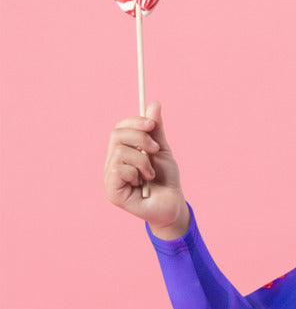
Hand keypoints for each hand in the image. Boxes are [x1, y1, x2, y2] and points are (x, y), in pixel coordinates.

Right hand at [104, 101, 188, 237]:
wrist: (173, 204)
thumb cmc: (167, 180)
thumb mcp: (163, 151)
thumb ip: (156, 130)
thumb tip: (154, 103)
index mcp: (122, 151)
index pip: (119, 128)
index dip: (134, 122)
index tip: (151, 124)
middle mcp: (112, 162)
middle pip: (117, 135)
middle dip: (141, 138)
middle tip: (156, 150)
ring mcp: (109, 177)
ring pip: (119, 152)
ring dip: (143, 161)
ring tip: (151, 174)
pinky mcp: (111, 191)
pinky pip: (117, 170)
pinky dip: (136, 173)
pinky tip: (142, 184)